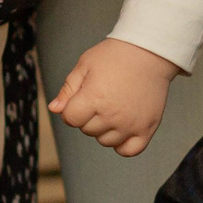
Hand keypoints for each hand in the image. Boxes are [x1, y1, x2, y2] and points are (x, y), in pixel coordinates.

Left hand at [49, 38, 178, 156]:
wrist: (148, 51)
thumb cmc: (114, 56)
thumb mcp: (85, 65)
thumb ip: (68, 89)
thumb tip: (54, 109)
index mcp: (93, 98)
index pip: (70, 119)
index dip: (72, 108)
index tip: (82, 96)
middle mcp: (111, 115)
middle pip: (87, 130)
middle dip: (88, 116)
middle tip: (102, 96)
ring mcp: (130, 124)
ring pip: (105, 141)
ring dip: (104, 129)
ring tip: (114, 107)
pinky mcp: (147, 128)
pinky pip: (128, 151)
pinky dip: (122, 144)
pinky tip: (123, 128)